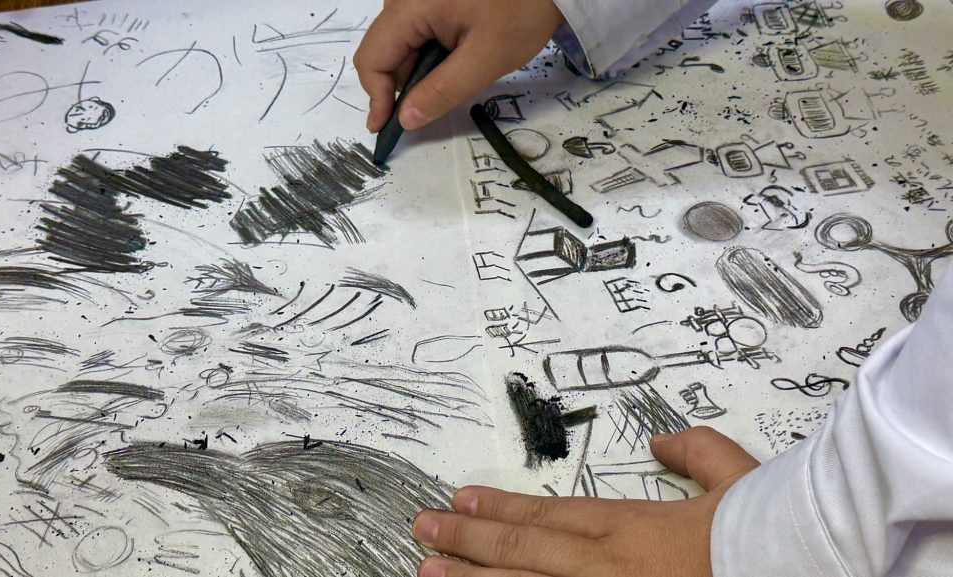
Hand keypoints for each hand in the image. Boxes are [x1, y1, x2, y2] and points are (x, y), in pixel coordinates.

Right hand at [354, 0, 564, 131]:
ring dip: (418, 72)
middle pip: (383, 53)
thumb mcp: (486, 58)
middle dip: (401, 86)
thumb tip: (405, 119)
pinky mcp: (428, 0)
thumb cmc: (521, 10)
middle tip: (432, 107)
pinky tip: (456, 60)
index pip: (372, 59)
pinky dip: (428, 56)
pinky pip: (415, 34)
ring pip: (399, 46)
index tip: (387, 130)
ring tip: (457, 75)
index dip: (377, 98)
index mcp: (409, 6)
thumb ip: (442, 91)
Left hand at [411, 426, 759, 576]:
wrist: (789, 566)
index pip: (544, 514)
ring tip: (428, 574)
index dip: (497, 509)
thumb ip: (697, 451)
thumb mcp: (735, 477)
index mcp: (627, 527)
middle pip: (519, 553)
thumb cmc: (765, 533)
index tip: (460, 502)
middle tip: (421, 531)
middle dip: (464, 542)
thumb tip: (665, 438)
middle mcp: (604, 566)